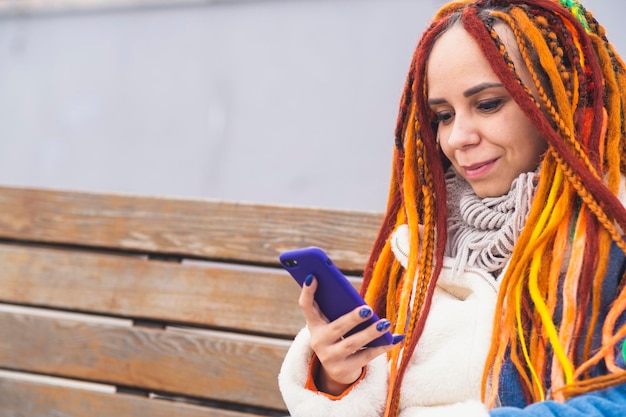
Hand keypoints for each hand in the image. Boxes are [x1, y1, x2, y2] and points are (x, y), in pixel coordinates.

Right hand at [298, 275, 403, 394]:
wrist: (336, 368)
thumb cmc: (338, 336)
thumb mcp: (332, 322)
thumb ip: (338, 308)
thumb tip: (362, 301)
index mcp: (315, 324)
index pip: (306, 306)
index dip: (307, 292)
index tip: (312, 276)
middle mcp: (318, 341)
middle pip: (336, 328)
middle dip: (352, 318)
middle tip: (367, 309)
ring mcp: (330, 357)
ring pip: (352, 344)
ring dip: (370, 333)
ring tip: (385, 324)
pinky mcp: (343, 370)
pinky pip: (365, 357)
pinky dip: (381, 347)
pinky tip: (393, 339)